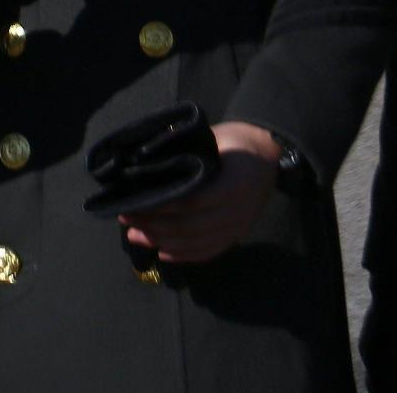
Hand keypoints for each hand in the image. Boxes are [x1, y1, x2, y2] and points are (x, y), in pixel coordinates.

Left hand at [122, 120, 280, 264]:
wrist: (270, 155)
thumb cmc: (237, 142)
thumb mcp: (213, 140)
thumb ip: (187, 157)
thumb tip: (147, 168)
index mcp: (232, 184)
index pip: (191, 203)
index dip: (161, 207)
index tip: (135, 203)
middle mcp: (236, 211)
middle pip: (188, 227)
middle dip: (152, 226)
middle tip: (126, 218)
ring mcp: (237, 227)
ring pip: (195, 243)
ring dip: (161, 243)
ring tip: (136, 235)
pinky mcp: (236, 236)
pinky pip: (208, 252)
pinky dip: (183, 256)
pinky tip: (162, 253)